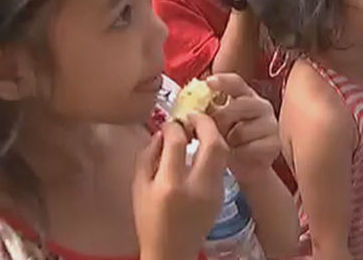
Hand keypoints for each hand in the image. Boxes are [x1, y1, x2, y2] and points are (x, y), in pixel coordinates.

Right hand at [133, 115, 228, 259]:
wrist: (172, 251)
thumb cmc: (149, 220)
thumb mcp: (138, 187)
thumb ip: (147, 156)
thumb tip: (162, 132)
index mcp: (171, 185)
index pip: (178, 142)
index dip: (174, 126)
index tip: (170, 124)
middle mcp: (197, 186)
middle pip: (213, 142)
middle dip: (205, 122)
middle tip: (193, 116)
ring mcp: (214, 191)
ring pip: (223, 151)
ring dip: (213, 135)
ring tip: (199, 130)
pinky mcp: (222, 194)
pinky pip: (222, 164)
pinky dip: (214, 151)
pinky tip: (202, 149)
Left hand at [206, 73, 280, 183]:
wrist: (247, 167)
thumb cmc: (229, 141)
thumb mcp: (217, 124)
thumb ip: (208, 112)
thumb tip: (189, 111)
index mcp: (246, 95)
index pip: (236, 83)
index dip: (223, 81)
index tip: (208, 82)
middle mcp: (261, 106)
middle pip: (238, 105)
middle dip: (220, 120)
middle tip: (212, 131)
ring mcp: (270, 124)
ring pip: (241, 130)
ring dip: (228, 142)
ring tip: (227, 146)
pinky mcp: (274, 144)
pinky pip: (249, 148)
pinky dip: (239, 154)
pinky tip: (237, 155)